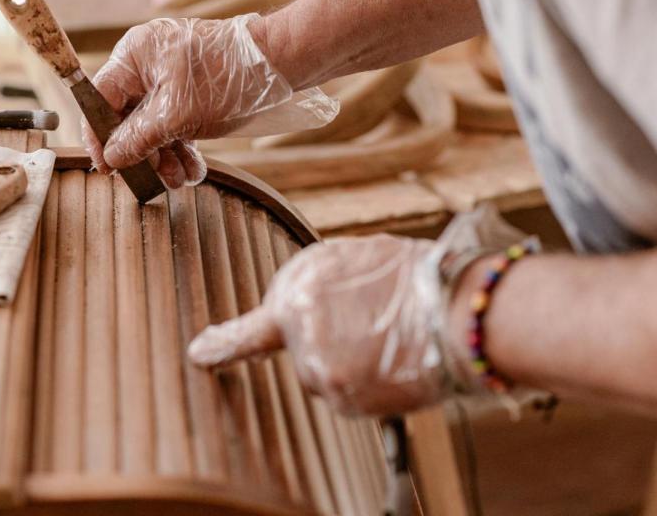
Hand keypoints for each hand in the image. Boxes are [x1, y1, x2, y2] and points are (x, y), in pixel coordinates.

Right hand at [83, 13, 336, 188]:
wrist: (278, 66)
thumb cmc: (225, 79)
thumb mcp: (175, 115)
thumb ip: (138, 138)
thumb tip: (111, 158)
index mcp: (135, 56)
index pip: (100, 99)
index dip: (99, 135)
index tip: (106, 166)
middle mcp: (148, 66)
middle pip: (127, 117)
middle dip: (142, 153)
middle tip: (148, 179)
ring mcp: (171, 81)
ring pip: (154, 127)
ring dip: (165, 158)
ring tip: (179, 180)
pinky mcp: (191, 95)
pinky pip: (176, 126)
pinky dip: (183, 149)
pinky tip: (193, 171)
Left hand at [187, 235, 467, 415]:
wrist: (457, 308)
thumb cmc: (418, 278)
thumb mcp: (358, 259)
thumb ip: (320, 285)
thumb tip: (300, 309)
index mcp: (299, 285)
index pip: (252, 326)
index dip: (223, 344)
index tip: (199, 354)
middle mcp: (297, 323)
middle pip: (299, 350)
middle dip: (325, 342)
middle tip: (370, 325)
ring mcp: (316, 364)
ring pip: (323, 375)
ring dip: (348, 364)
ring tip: (389, 339)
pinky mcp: (341, 393)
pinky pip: (346, 396)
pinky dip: (367, 386)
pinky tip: (393, 361)